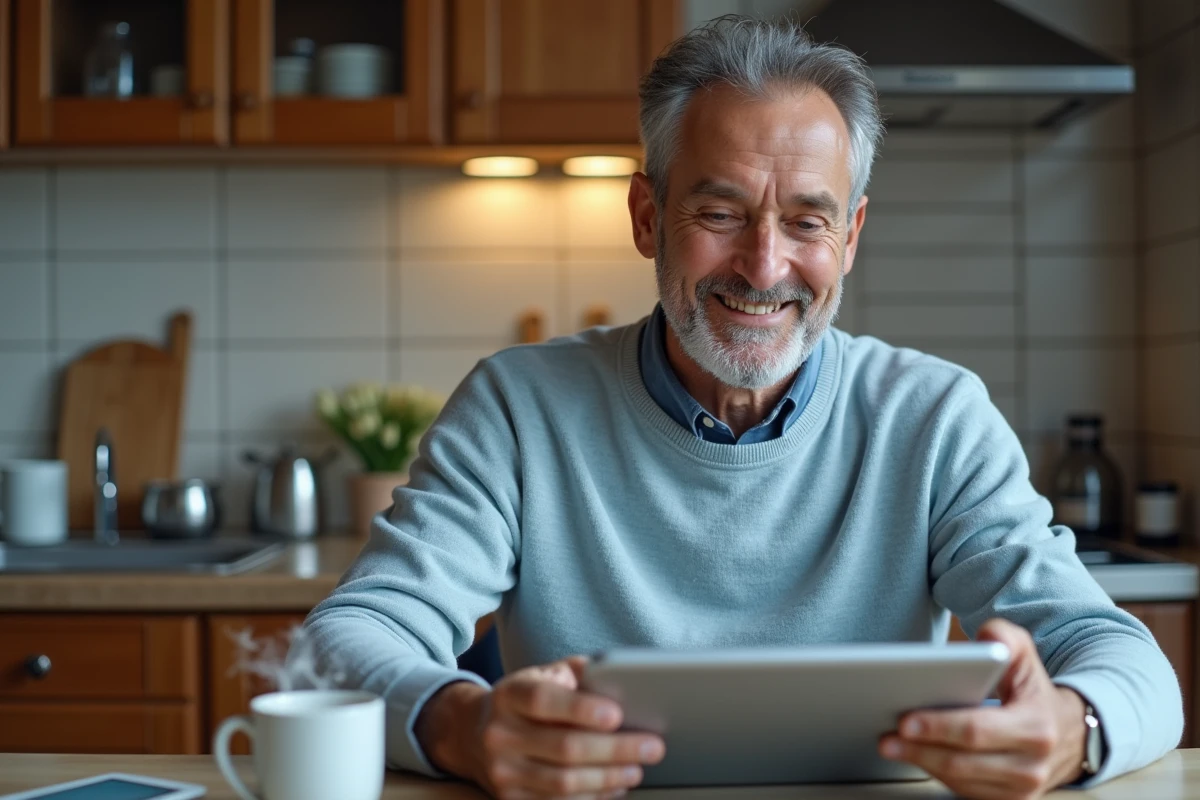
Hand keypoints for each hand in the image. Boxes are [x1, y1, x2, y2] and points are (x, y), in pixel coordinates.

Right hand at [416, 656, 665, 798]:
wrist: (473, 734)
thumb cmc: (523, 700)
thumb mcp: (541, 675)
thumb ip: (577, 672)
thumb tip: (617, 674)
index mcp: (508, 696)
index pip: (543, 701)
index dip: (581, 709)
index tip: (617, 715)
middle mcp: (500, 735)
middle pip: (563, 747)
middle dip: (615, 749)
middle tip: (652, 747)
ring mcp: (502, 773)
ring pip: (562, 782)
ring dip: (608, 778)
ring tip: (637, 769)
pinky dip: (592, 798)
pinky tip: (614, 786)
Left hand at [878, 619, 1087, 799]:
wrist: (1069, 735)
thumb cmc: (1034, 691)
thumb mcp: (1025, 655)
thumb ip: (1005, 638)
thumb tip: (987, 638)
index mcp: (1035, 729)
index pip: (977, 731)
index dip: (938, 727)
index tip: (905, 720)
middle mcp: (1031, 766)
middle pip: (962, 762)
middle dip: (919, 749)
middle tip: (887, 737)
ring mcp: (1020, 790)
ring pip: (960, 781)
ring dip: (922, 763)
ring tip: (892, 745)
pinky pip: (965, 792)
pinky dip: (936, 774)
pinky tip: (916, 757)